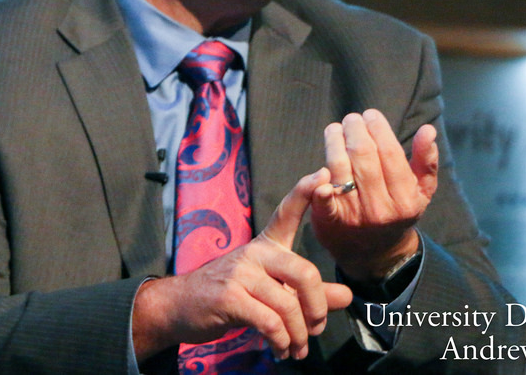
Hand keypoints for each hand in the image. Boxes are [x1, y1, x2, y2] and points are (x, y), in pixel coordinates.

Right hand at [132, 170, 352, 361]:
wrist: (178, 305)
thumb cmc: (230, 295)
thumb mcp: (272, 290)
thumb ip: (309, 293)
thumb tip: (347, 297)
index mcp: (266, 245)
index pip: (287, 212)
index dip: (305, 192)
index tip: (325, 175)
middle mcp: (255, 253)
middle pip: (304, 273)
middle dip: (317, 308)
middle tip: (316, 328)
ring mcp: (240, 274)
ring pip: (288, 305)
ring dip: (299, 335)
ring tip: (297, 348)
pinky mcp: (229, 297)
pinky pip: (270, 322)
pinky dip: (282, 341)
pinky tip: (281, 349)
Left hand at [311, 110, 438, 280]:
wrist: (375, 253)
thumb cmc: (397, 210)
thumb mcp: (420, 191)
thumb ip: (426, 161)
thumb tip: (428, 130)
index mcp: (405, 198)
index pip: (389, 152)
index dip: (378, 128)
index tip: (370, 115)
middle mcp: (380, 208)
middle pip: (363, 155)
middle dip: (355, 129)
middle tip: (351, 118)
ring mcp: (354, 215)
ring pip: (340, 166)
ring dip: (334, 141)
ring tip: (335, 129)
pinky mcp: (331, 221)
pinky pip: (324, 202)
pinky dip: (318, 186)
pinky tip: (319, 171)